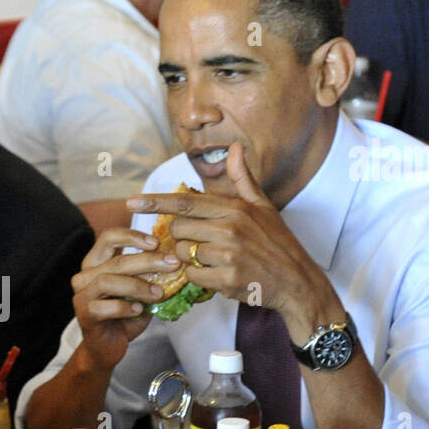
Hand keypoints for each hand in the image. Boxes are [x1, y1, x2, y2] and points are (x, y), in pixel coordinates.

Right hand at [69, 227, 171, 371]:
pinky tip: (140, 310)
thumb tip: (175, 262)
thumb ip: (150, 276)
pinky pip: (105, 307)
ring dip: (137, 285)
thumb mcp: (140, 291)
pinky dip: (126, 307)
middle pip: (115, 261)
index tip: (156, 242)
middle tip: (172, 264)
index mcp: (96, 264)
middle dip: (148, 261)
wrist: (107, 347)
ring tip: (158, 293)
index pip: (108, 238)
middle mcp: (85, 276)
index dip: (132, 236)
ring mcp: (82, 295)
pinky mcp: (84, 315)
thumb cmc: (124, 315)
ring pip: (108, 281)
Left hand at [132, 143, 343, 342]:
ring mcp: (228, 255)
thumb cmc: (278, 243)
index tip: (132, 202)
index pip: (184, 203)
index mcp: (234, 208)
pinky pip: (193, 277)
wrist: (297, 281)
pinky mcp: (227, 279)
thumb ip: (242, 178)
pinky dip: (199, 279)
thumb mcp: (263, 206)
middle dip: (181, 238)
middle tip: (200, 243)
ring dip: (190, 259)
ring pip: (182, 254)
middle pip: (177, 229)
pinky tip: (218, 276)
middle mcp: (229, 228)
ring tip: (214, 260)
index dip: (154, 202)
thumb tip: (235, 147)